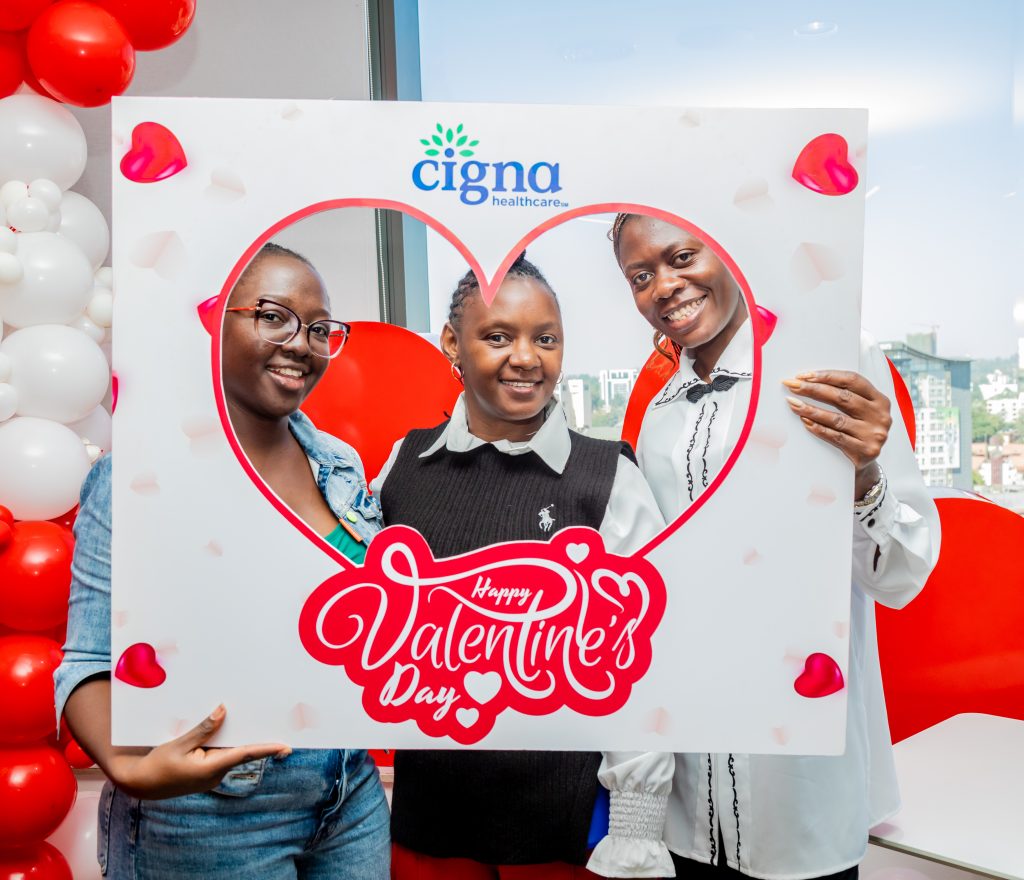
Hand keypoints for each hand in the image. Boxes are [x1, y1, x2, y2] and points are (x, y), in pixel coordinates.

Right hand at [106, 705, 290, 799]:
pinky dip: (226, 743)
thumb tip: (223, 711)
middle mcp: (215, 774)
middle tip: (279, 726)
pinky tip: (228, 728)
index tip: (285, 746)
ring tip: (254, 718)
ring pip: (231, 753)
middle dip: (257, 739)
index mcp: (211, 769)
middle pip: (241, 752)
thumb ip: (203, 728)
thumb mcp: (179, 744)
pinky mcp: (205, 773)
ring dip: (240, 738)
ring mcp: (210, 775)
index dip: (267, 749)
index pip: (245, 755)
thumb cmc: (157, 765)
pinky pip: (221, 755)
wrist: (139, 784)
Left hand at [783, 370, 891, 498]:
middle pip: (842, 398)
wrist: (866, 462)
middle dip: (814, 389)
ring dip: (811, 410)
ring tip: (793, 404)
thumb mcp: (859, 410)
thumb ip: (844, 395)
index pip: (852, 380)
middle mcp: (880, 416)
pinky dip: (818, 428)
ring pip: (837, 418)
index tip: (805, 375)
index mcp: (880, 400)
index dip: (827, 376)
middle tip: (793, 385)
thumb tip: (809, 381)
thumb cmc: (857, 430)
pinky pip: (835, 437)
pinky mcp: (865, 451)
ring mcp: (874, 434)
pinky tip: (805, 422)